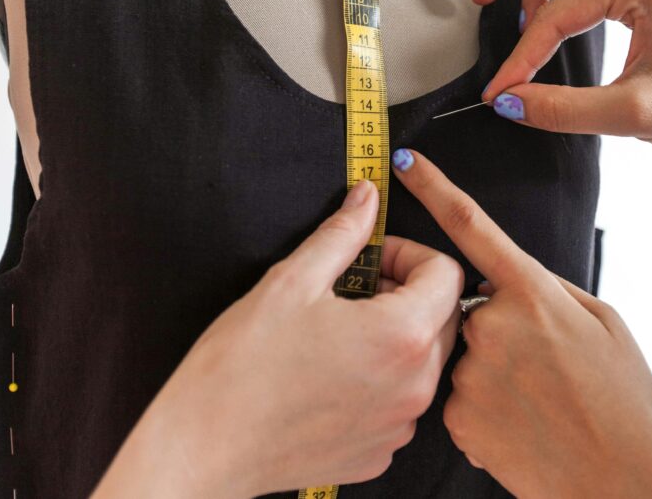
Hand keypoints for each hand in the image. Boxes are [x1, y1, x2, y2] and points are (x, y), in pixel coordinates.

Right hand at [93, 179, 463, 497]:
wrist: (204, 446)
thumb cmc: (241, 366)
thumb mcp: (292, 280)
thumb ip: (342, 233)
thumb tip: (367, 197)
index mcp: (401, 335)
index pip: (447, 274)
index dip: (409, 254)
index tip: (372, 260)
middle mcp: (414, 385)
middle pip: (443, 318)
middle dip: (408, 293)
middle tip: (353, 291)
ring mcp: (399, 426)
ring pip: (423, 362)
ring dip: (394, 337)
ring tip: (338, 334)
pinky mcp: (379, 453)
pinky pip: (399, 404)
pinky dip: (379, 382)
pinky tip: (331, 376)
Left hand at [390, 149, 651, 498]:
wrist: (618, 480)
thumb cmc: (624, 403)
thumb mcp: (606, 325)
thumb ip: (552, 290)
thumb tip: (515, 279)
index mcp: (532, 293)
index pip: (471, 227)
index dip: (434, 189)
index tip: (406, 164)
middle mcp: (491, 324)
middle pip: (472, 307)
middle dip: (497, 327)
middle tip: (541, 364)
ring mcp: (470, 370)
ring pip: (467, 355)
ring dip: (493, 371)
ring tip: (537, 401)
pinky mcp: (455, 414)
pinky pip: (461, 396)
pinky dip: (485, 407)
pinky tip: (520, 423)